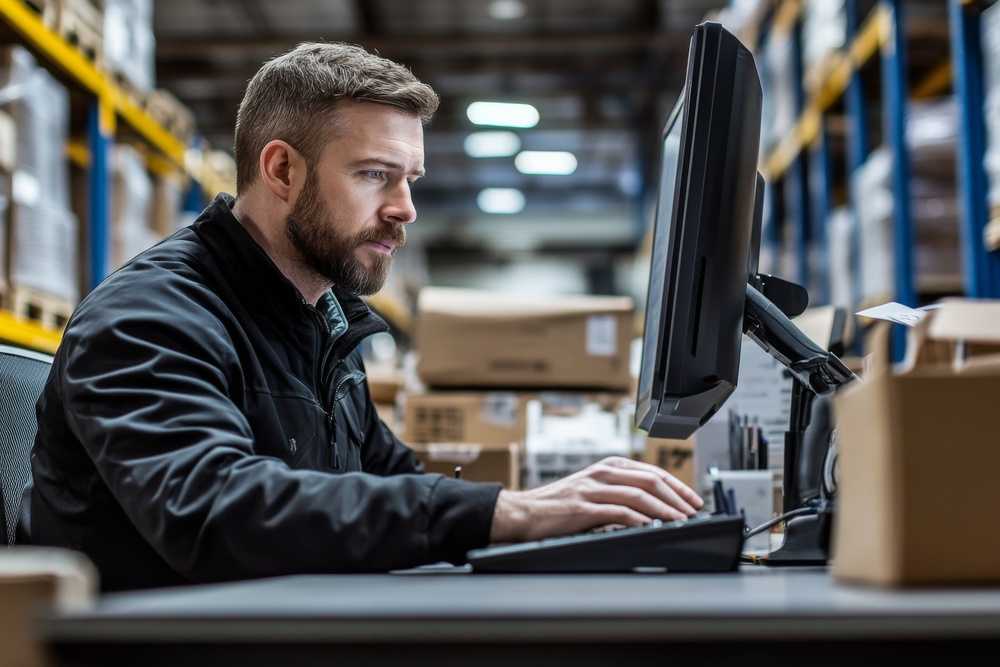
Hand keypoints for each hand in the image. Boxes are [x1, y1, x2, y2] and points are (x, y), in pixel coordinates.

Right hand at [489, 456, 703, 542]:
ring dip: (664, 510)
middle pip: (649, 480)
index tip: (693, 500)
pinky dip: (639, 520)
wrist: (523, 513)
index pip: (651, 472)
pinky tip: (652, 528)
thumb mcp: (592, 493)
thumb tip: (653, 511)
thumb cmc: (558, 508)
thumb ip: (619, 495)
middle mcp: (601, 473)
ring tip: (680, 521)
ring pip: (638, 495)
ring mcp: (592, 489)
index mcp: (607, 467)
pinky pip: (618, 512)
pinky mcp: (583, 507)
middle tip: (693, 512)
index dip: (677, 486)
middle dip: (676, 497)